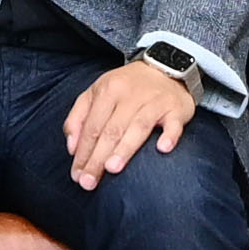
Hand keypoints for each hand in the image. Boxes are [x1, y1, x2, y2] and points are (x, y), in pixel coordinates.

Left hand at [62, 56, 196, 183]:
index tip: (77, 175)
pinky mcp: (176, 108)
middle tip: (89, 182)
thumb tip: (72, 148)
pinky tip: (162, 149)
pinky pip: (173, 123)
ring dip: (125, 148)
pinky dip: (169, 135)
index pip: (92, 126)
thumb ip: (78, 117)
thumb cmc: (126, 87)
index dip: (83, 152)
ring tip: (112, 169)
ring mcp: (154, 101)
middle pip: (111, 130)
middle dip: (97, 158)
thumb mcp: (96, 93)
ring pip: (138, 127)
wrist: (165, 67)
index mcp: (107, 90)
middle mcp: (130, 95)